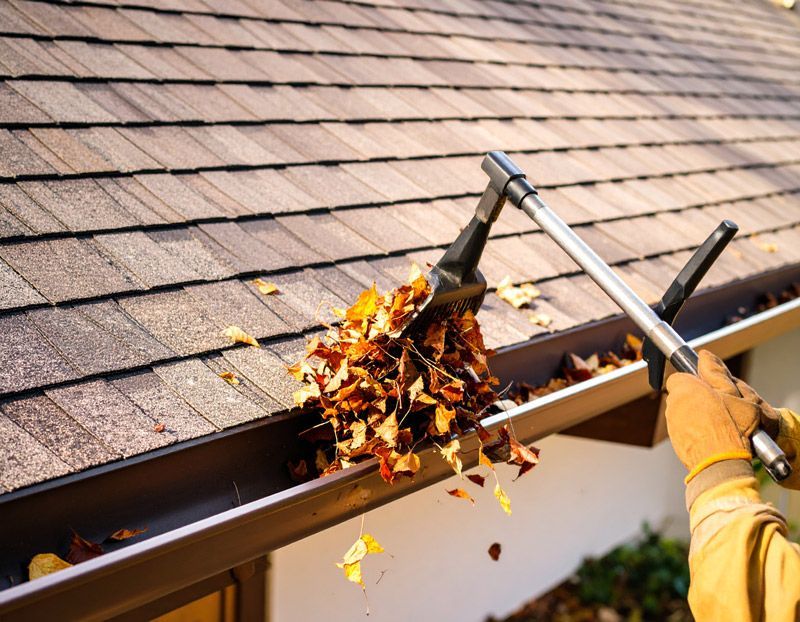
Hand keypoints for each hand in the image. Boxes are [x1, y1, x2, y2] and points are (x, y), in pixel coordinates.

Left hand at [665, 350, 778, 479]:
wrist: (722, 463)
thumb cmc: (733, 427)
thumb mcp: (735, 394)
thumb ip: (716, 372)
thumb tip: (704, 356)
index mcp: (685, 388)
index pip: (681, 377)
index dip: (697, 382)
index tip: (710, 389)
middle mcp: (673, 405)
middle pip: (683, 395)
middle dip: (698, 398)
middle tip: (720, 407)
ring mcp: (672, 424)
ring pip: (684, 413)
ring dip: (697, 416)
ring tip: (719, 425)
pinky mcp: (675, 441)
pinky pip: (685, 430)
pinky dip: (695, 431)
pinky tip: (712, 438)